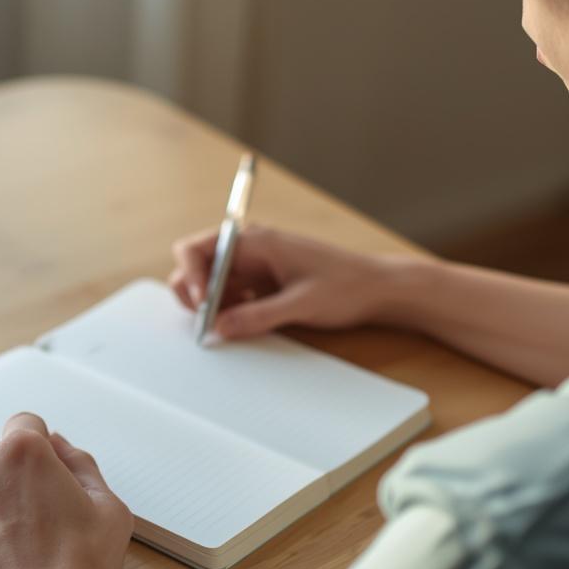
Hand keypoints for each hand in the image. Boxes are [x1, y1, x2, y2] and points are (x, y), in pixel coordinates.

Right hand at [167, 225, 410, 339]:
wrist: (378, 289)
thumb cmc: (346, 285)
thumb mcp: (301, 304)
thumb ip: (258, 316)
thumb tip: (220, 328)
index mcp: (256, 241)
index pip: (197, 248)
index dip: (191, 276)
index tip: (203, 304)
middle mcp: (250, 249)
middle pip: (197, 265)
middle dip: (194, 293)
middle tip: (206, 321)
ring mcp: (255, 266)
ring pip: (212, 283)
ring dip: (210, 305)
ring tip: (224, 326)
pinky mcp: (263, 284)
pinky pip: (231, 295)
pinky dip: (226, 311)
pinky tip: (239, 325)